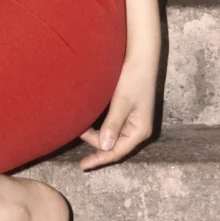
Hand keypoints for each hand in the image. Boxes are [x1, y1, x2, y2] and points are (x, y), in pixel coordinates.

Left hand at [77, 47, 159, 169]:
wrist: (141, 55)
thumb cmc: (134, 76)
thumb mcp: (122, 100)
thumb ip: (113, 124)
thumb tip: (104, 147)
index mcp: (140, 130)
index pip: (117, 152)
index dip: (99, 159)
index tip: (82, 166)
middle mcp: (138, 128)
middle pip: (114, 144)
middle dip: (95, 143)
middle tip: (77, 130)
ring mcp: (134, 120)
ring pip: (112, 135)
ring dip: (97, 134)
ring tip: (80, 127)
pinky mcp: (128, 110)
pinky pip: (113, 125)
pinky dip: (100, 126)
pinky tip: (90, 123)